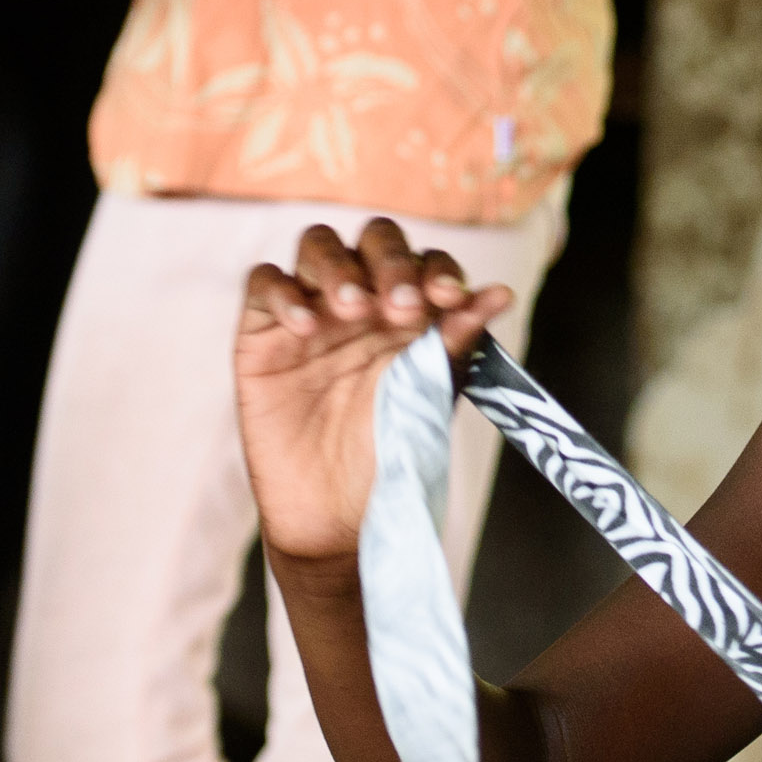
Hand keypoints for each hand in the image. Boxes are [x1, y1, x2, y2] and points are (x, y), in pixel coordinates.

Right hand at [235, 219, 515, 584]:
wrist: (336, 520)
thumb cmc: (387, 458)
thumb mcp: (428, 399)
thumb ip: (455, 343)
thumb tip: (500, 293)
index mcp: (409, 313)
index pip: (424, 262)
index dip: (438, 269)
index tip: (451, 299)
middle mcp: (361, 302)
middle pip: (372, 240)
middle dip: (392, 262)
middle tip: (402, 307)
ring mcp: (311, 313)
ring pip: (317, 247)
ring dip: (339, 268)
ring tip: (354, 309)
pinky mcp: (262, 335)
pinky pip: (264, 285)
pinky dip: (284, 293)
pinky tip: (306, 327)